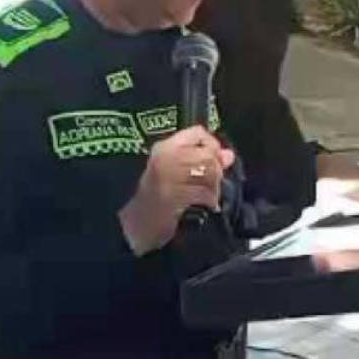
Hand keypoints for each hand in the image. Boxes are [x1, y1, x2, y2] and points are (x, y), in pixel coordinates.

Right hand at [118, 126, 235, 255]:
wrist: (129, 226)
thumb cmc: (151, 199)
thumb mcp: (172, 173)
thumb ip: (201, 161)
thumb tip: (229, 155)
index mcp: (163, 148)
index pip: (197, 132)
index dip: (212, 145)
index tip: (214, 159)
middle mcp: (165, 158)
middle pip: (207, 154)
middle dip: (215, 170)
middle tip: (210, 185)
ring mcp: (168, 177)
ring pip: (209, 172)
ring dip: (213, 187)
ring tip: (205, 196)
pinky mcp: (173, 197)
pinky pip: (204, 193)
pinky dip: (209, 201)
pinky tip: (204, 207)